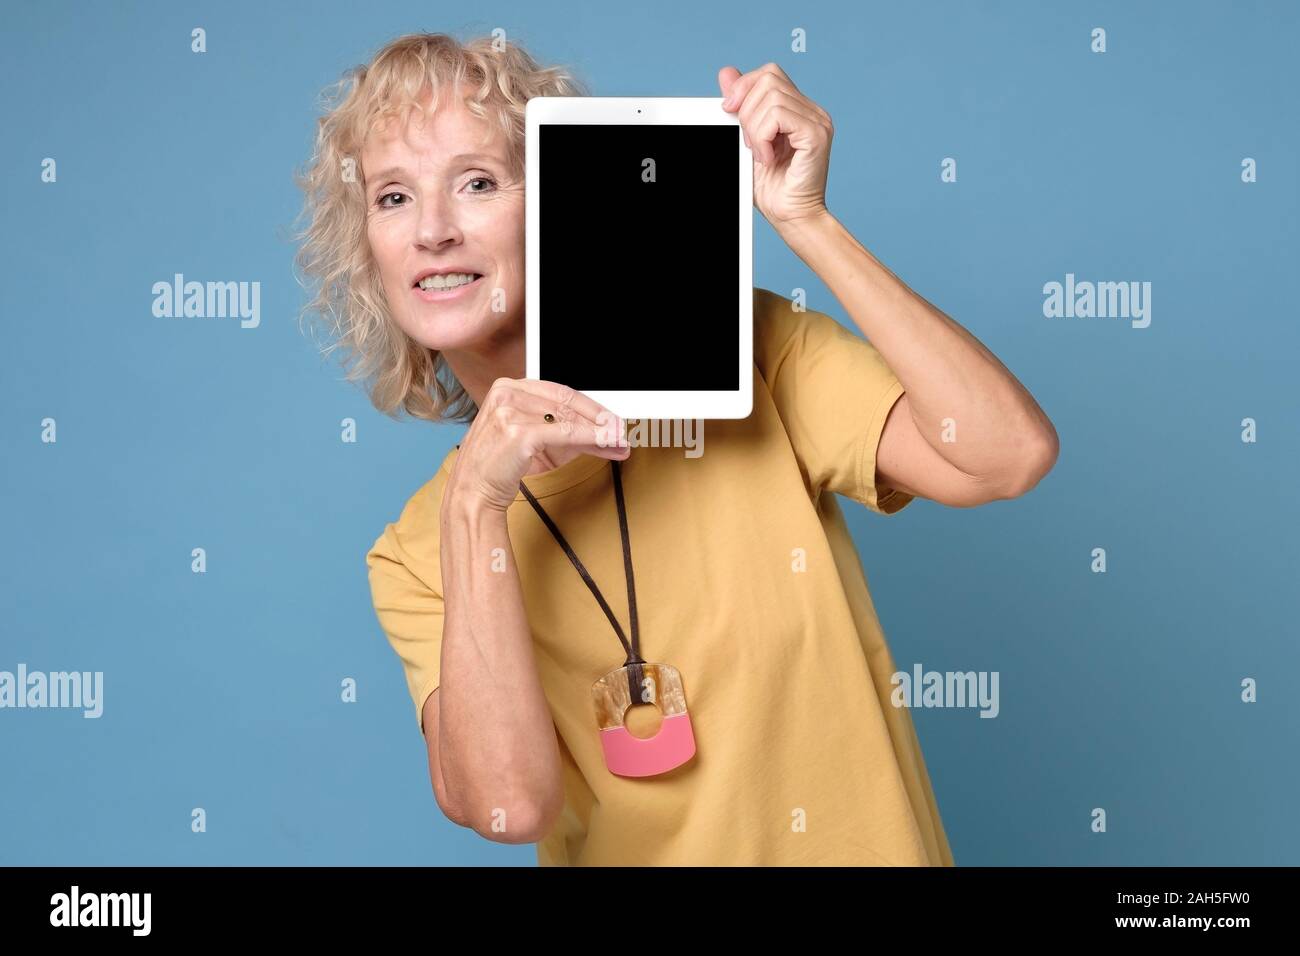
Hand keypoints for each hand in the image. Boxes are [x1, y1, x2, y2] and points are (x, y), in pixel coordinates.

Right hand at [445, 378, 628, 512]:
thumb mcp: (533, 440)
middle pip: (567, 403)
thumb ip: (562, 430)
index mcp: (507, 387)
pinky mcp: (517, 432)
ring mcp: (509, 411)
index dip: (590, 406)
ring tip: (619, 441)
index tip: (610, 419)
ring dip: (600, 431)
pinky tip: (604, 444)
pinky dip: (589, 438)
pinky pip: (565, 434)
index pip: (559, 392)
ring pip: (568, 418)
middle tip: (622, 431)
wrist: (472, 493)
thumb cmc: (500, 467)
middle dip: (599, 419)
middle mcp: (506, 393)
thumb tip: (602, 431)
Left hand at [718, 63, 833, 228]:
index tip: (730, 113)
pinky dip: (763, 136)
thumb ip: (740, 106)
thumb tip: (726, 72)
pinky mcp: (816, 134)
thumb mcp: (747, 139)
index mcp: (798, 109)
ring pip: (771, 96)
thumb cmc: (771, 187)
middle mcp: (812, 110)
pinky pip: (778, 115)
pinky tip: (767, 157)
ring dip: (753, 128)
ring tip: (760, 153)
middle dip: (746, 110)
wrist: (790, 217)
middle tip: (749, 143)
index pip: (769, 73)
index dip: (744, 87)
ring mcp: (817, 120)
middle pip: (768, 79)